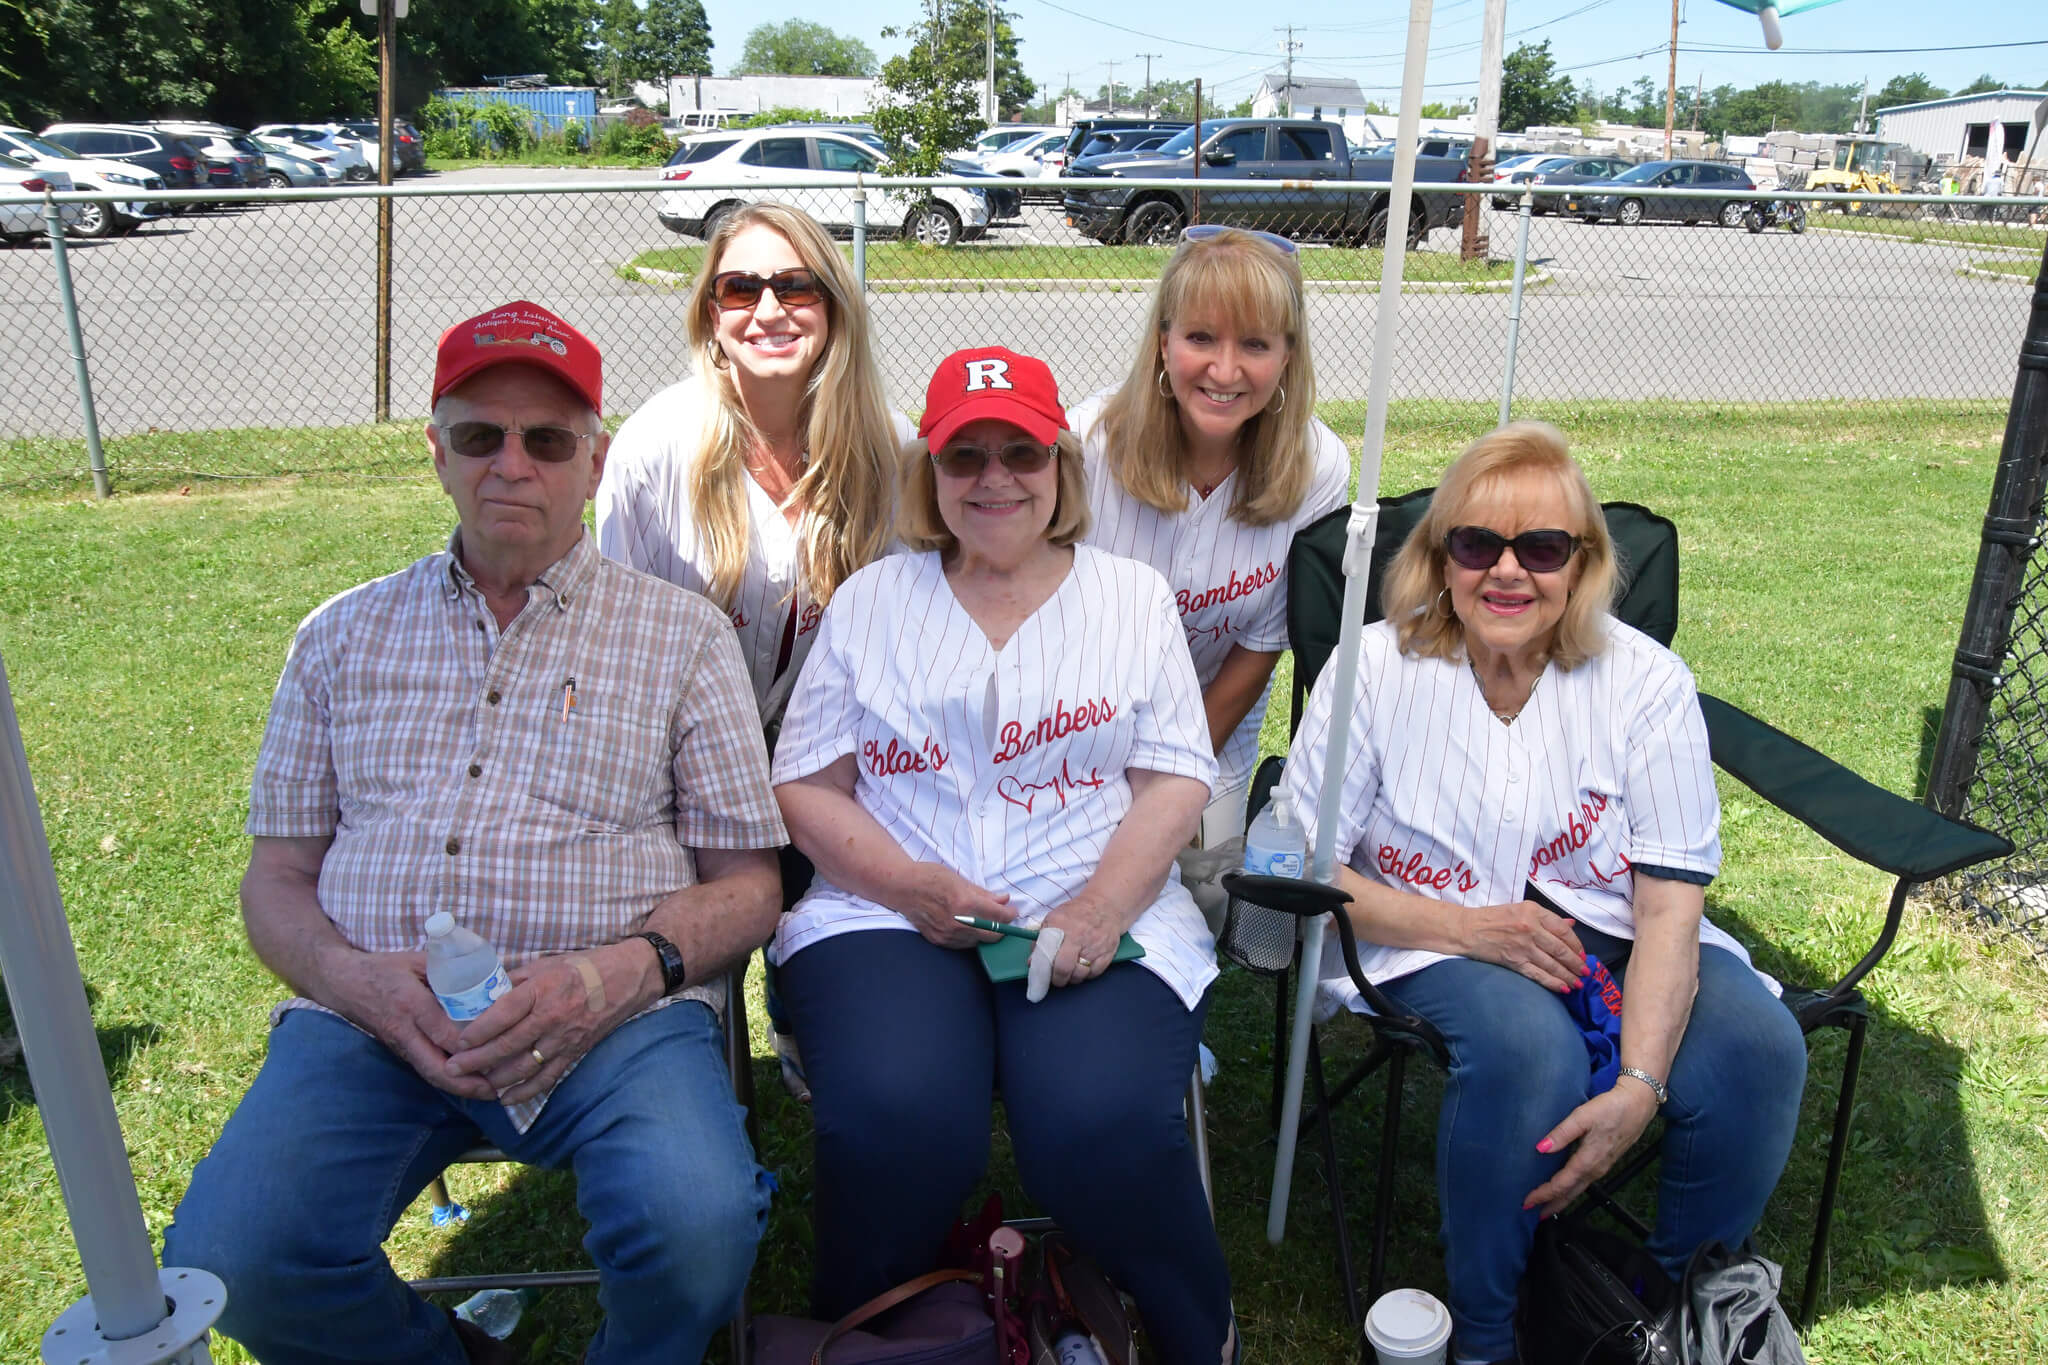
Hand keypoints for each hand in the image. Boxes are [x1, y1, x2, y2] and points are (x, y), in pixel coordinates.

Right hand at [327, 950, 495, 1100]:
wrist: (343, 984)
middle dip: (466, 1083)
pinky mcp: (397, 1051)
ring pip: (429, 1073)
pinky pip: (424, 1068)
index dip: (472, 1045)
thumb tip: (488, 979)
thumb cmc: (384, 968)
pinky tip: (468, 1082)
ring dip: (459, 1087)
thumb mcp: (418, 960)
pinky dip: (447, 1079)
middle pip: (436, 1066)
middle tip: (496, 1089)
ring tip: (489, 1092)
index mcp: (411, 1003)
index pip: (444, 1032)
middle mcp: (404, 1030)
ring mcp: (399, 1044)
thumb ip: (450, 970)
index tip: (500, 1049)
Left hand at [444, 943, 649, 1103]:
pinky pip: (547, 1078)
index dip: (479, 1031)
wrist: (627, 979)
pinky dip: (525, 1091)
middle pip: (508, 1044)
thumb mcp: (545, 964)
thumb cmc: (583, 967)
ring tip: (472, 1083)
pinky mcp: (574, 1053)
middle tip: (453, 1068)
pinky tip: (505, 1098)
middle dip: (476, 1060)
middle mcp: (552, 1016)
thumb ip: (514, 980)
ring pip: (524, 1066)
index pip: (503, 1014)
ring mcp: (564, 1038)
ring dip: (495, 1078)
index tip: (459, 1041)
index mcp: (542, 989)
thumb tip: (483, 994)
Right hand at [900, 863, 1014, 947]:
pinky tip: (971, 927)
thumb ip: (983, 893)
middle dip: (1002, 927)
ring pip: (978, 941)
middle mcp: (957, 923)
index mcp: (964, 903)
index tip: (1012, 910)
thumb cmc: (930, 877)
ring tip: (985, 920)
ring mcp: (947, 934)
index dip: (1009, 914)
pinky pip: (963, 944)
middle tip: (1003, 917)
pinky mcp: (939, 941)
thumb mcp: (959, 879)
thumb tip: (1004, 899)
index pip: (998, 915)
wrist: (902, 887)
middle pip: (992, 935)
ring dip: (986, 933)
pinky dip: (971, 937)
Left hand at [1038, 896, 1125, 988]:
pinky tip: (1084, 967)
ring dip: (1072, 978)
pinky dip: (1087, 975)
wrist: (1105, 905)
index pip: (1048, 955)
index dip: (1043, 970)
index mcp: (1060, 926)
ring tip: (1070, 972)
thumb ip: (1041, 940)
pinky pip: (1094, 974)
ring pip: (1080, 975)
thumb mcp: (1053, 919)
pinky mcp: (1107, 953)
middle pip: (1064, 969)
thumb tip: (1032, 962)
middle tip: (1056, 978)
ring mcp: (1094, 946)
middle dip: (1058, 979)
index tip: (1041, 976)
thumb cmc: (1076, 913)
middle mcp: (1078, 937)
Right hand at [1459, 900, 1586, 992]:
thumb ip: (1547, 918)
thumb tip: (1571, 925)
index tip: (1582, 953)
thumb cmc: (1492, 918)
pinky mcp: (1514, 961)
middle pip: (1561, 949)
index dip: (1576, 944)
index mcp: (1533, 911)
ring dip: (1568, 975)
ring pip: (1552, 964)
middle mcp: (1530, 928)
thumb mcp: (1520, 909)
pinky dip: (1552, 982)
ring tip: (1578, 983)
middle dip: (1576, 963)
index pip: (1563, 930)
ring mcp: (1523, 946)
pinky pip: (1538, 974)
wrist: (1466, 929)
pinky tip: (1563, 988)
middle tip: (1586, 972)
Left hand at [1523, 1082, 1660, 1217]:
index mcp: (1588, 1160)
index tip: (1527, 1201)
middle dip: (1551, 1204)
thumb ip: (1562, 1133)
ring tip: (1546, 1207)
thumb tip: (1540, 1149)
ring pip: (1578, 1190)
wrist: (1638, 1105)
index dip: (1543, 1194)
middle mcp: (1595, 1169)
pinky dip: (1572, 1190)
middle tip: (1532, 1213)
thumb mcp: (1582, 1116)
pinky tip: (1566, 1189)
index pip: (1561, 1184)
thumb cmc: (1610, 1108)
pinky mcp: (1605, 1162)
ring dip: (1562, 1199)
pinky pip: (1585, 1183)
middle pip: (1570, 1193)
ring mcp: (1602, 1167)